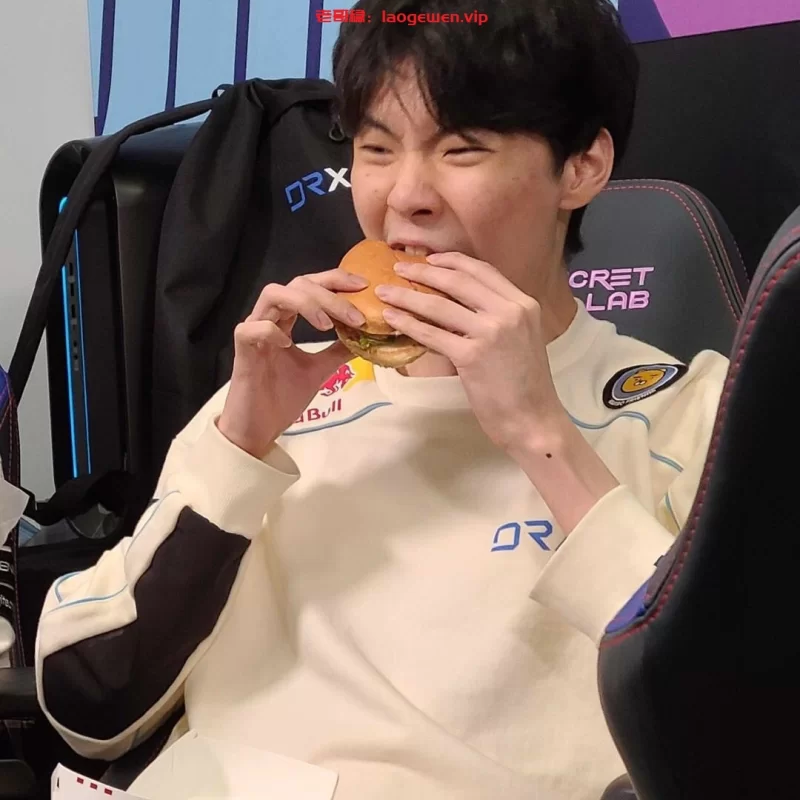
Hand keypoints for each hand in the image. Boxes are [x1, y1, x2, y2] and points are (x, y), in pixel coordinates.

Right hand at [217, 269, 367, 458]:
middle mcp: (269, 318)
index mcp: (286, 319)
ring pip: (273, 294)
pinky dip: (271, 330)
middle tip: (355, 316)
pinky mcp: (241, 350)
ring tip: (327, 325)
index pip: (310, 285)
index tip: (363, 286)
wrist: (259, 427)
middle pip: (297, 283)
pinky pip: (252, 327)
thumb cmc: (283, 397)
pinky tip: (288, 345)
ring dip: (306, 304)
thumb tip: (367, 338)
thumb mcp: (320, 370)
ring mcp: (253, 331)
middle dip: (330, 294)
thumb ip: (338, 351)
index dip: (335, 280)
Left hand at [375, 252, 567, 451]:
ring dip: (406, 295)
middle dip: (423, 271)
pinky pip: (432, 334)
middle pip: (457, 281)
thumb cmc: (525, 385)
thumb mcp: (521, 338)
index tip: (429, 259)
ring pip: (439, 305)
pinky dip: (408, 323)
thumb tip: (458, 305)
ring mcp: (491, 333)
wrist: (533, 420)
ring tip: (384, 291)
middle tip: (398, 268)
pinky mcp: (472, 356)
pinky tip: (392, 318)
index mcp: (523, 304)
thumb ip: (497, 317)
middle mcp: (509, 312)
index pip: (482, 270)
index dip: (451, 261)